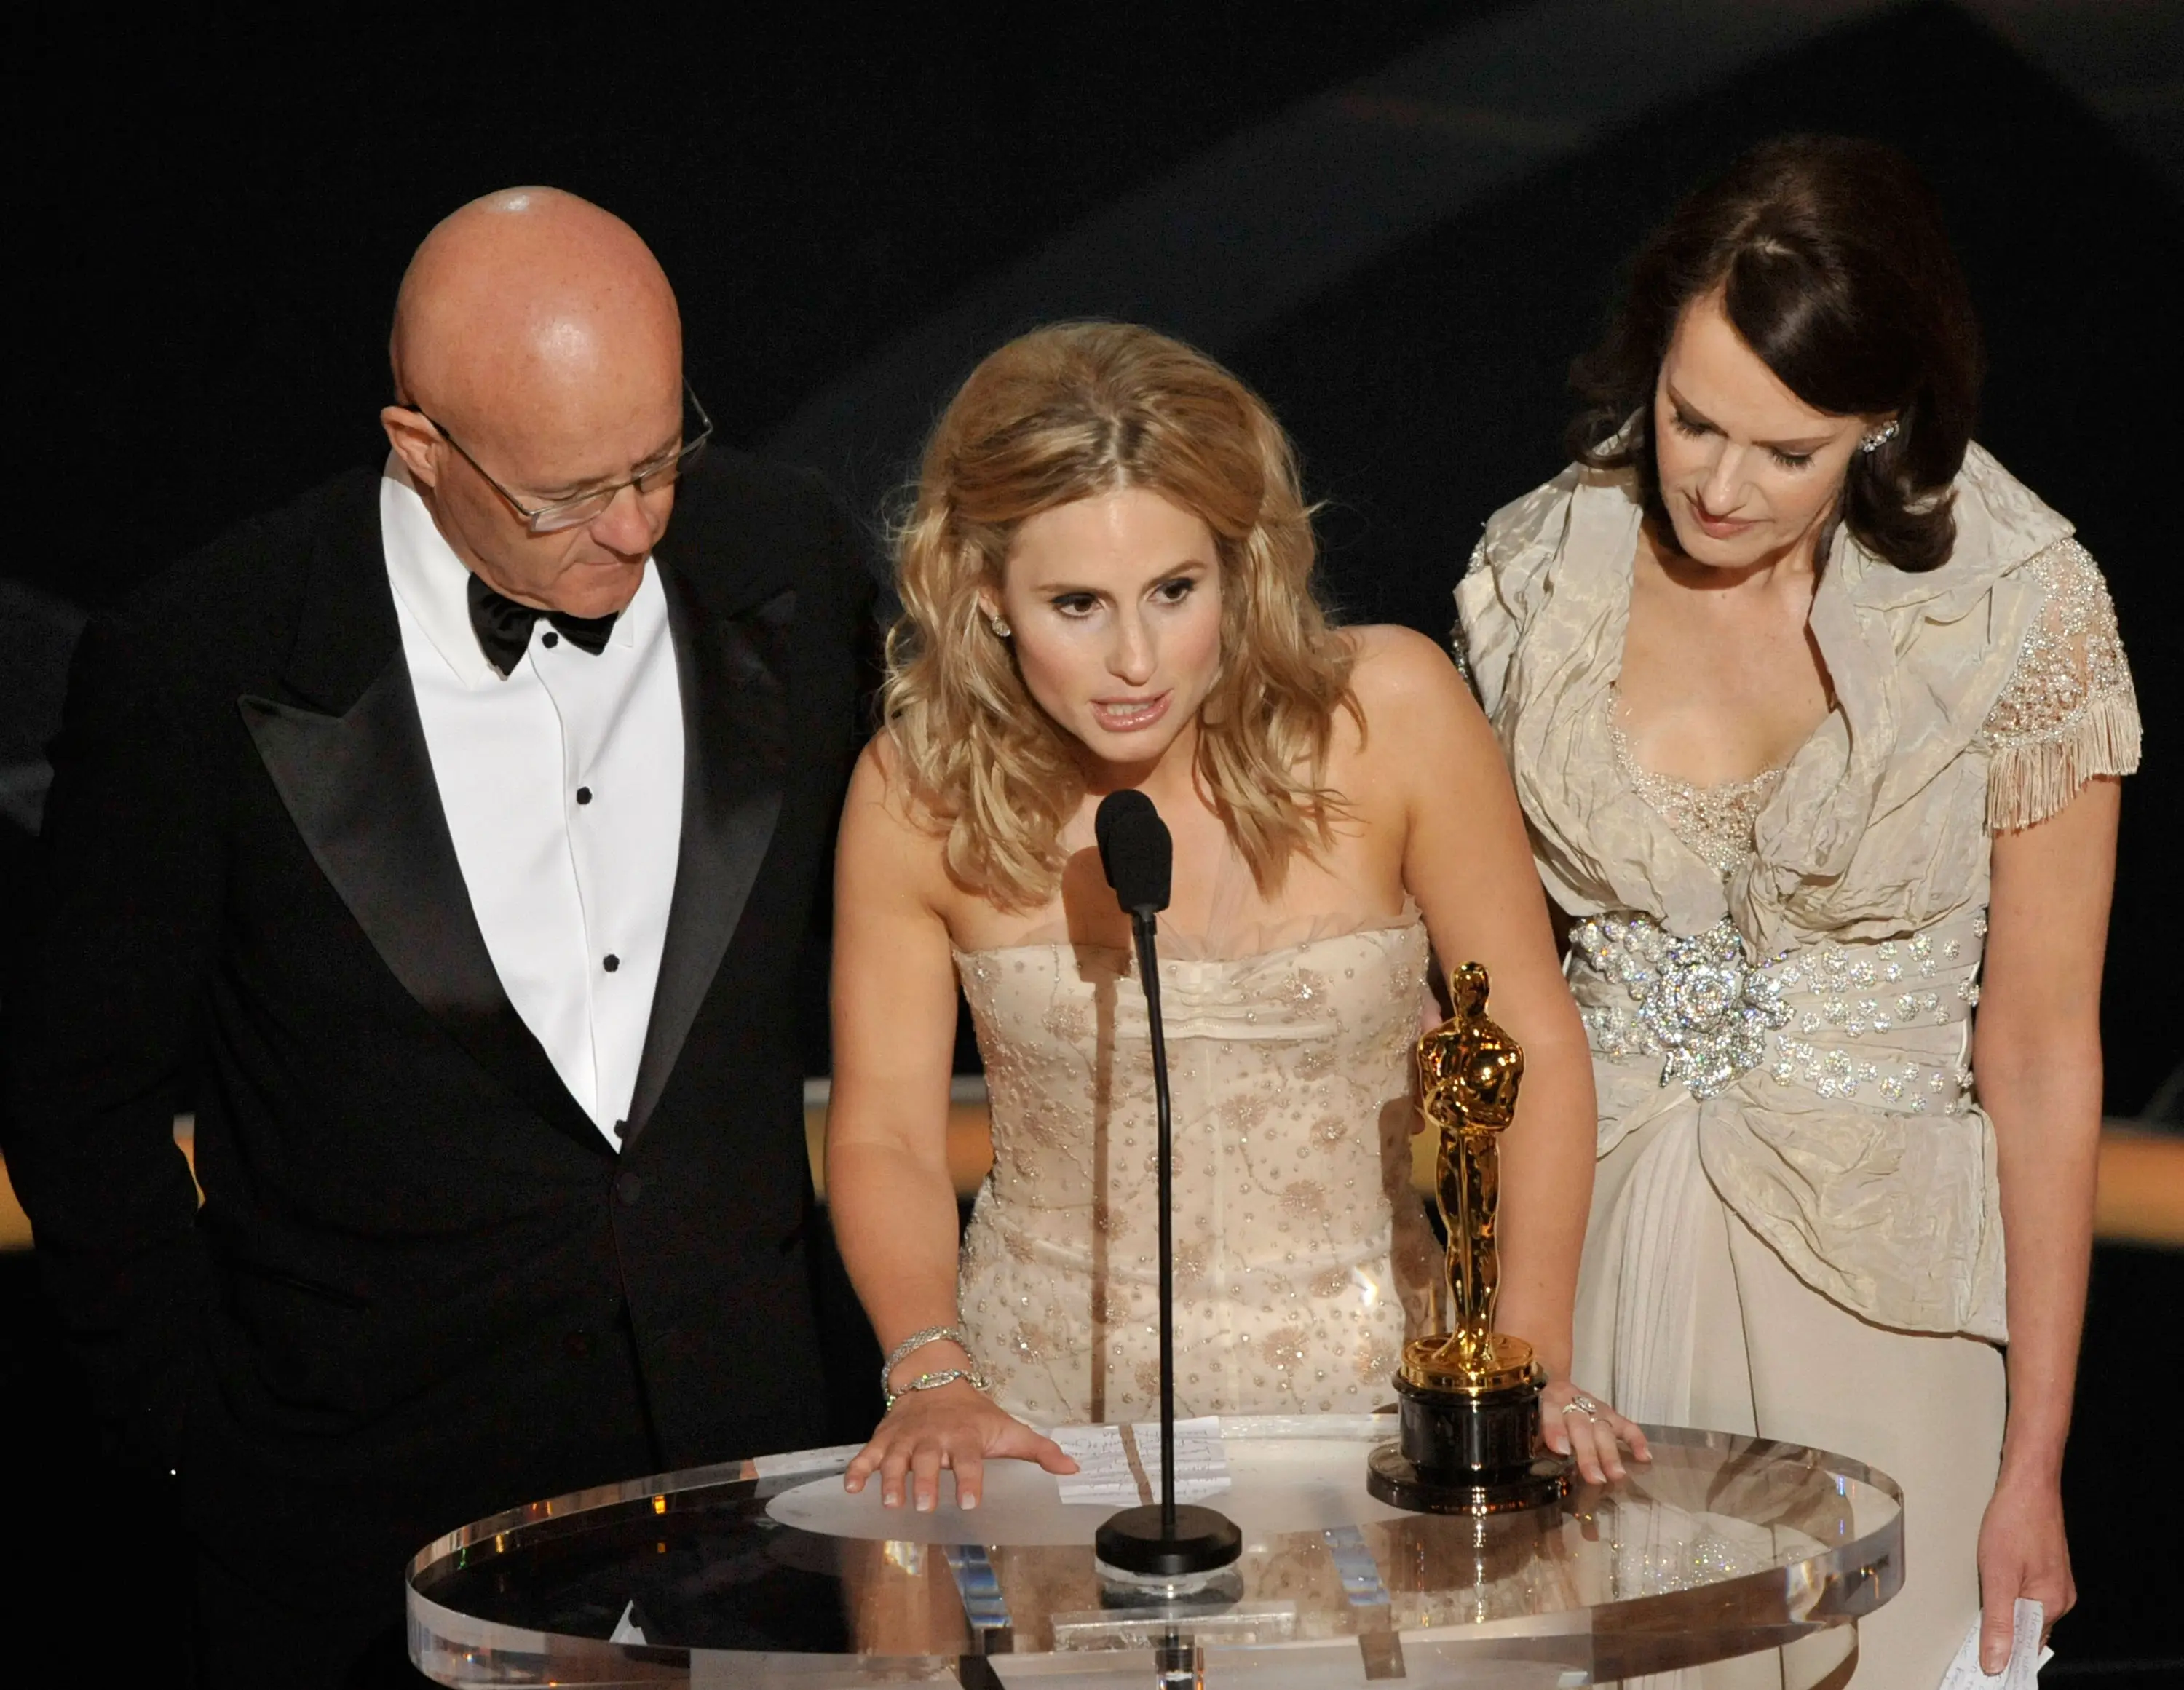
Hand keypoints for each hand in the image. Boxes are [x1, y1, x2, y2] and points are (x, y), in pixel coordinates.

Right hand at [842, 1380, 1078, 1510]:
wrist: (936, 1379)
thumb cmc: (976, 1415)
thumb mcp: (1008, 1429)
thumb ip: (1039, 1451)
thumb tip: (1074, 1470)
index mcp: (965, 1437)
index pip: (970, 1459)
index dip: (971, 1479)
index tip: (972, 1501)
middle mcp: (934, 1437)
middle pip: (929, 1459)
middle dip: (927, 1481)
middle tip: (925, 1505)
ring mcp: (906, 1439)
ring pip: (896, 1458)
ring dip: (891, 1479)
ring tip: (889, 1502)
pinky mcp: (885, 1439)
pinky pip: (868, 1454)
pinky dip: (858, 1469)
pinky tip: (851, 1488)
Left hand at [1540, 1378, 1648, 1484]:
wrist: (1549, 1380)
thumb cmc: (1537, 1409)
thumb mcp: (1527, 1416)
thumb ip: (1530, 1436)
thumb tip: (1532, 1466)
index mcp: (1545, 1400)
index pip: (1550, 1412)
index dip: (1555, 1430)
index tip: (1560, 1450)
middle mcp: (1571, 1401)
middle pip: (1580, 1425)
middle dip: (1588, 1453)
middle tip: (1596, 1478)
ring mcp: (1593, 1406)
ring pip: (1602, 1427)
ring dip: (1610, 1452)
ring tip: (1617, 1475)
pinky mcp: (1609, 1412)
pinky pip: (1626, 1425)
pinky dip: (1637, 1440)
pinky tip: (1644, 1457)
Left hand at [1976, 1469, 2072, 1673]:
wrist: (2028, 1484)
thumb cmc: (2014, 1521)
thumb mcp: (1997, 1575)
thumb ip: (1998, 1621)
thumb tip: (1997, 1661)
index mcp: (2051, 1604)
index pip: (2026, 1647)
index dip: (2003, 1656)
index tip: (1982, 1664)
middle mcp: (2059, 1597)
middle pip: (2026, 1631)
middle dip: (2002, 1637)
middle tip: (1973, 1641)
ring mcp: (2055, 1583)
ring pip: (2026, 1612)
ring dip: (2005, 1616)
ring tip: (1980, 1614)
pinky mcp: (2046, 1569)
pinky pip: (2027, 1595)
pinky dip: (2010, 1599)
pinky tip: (1994, 1590)